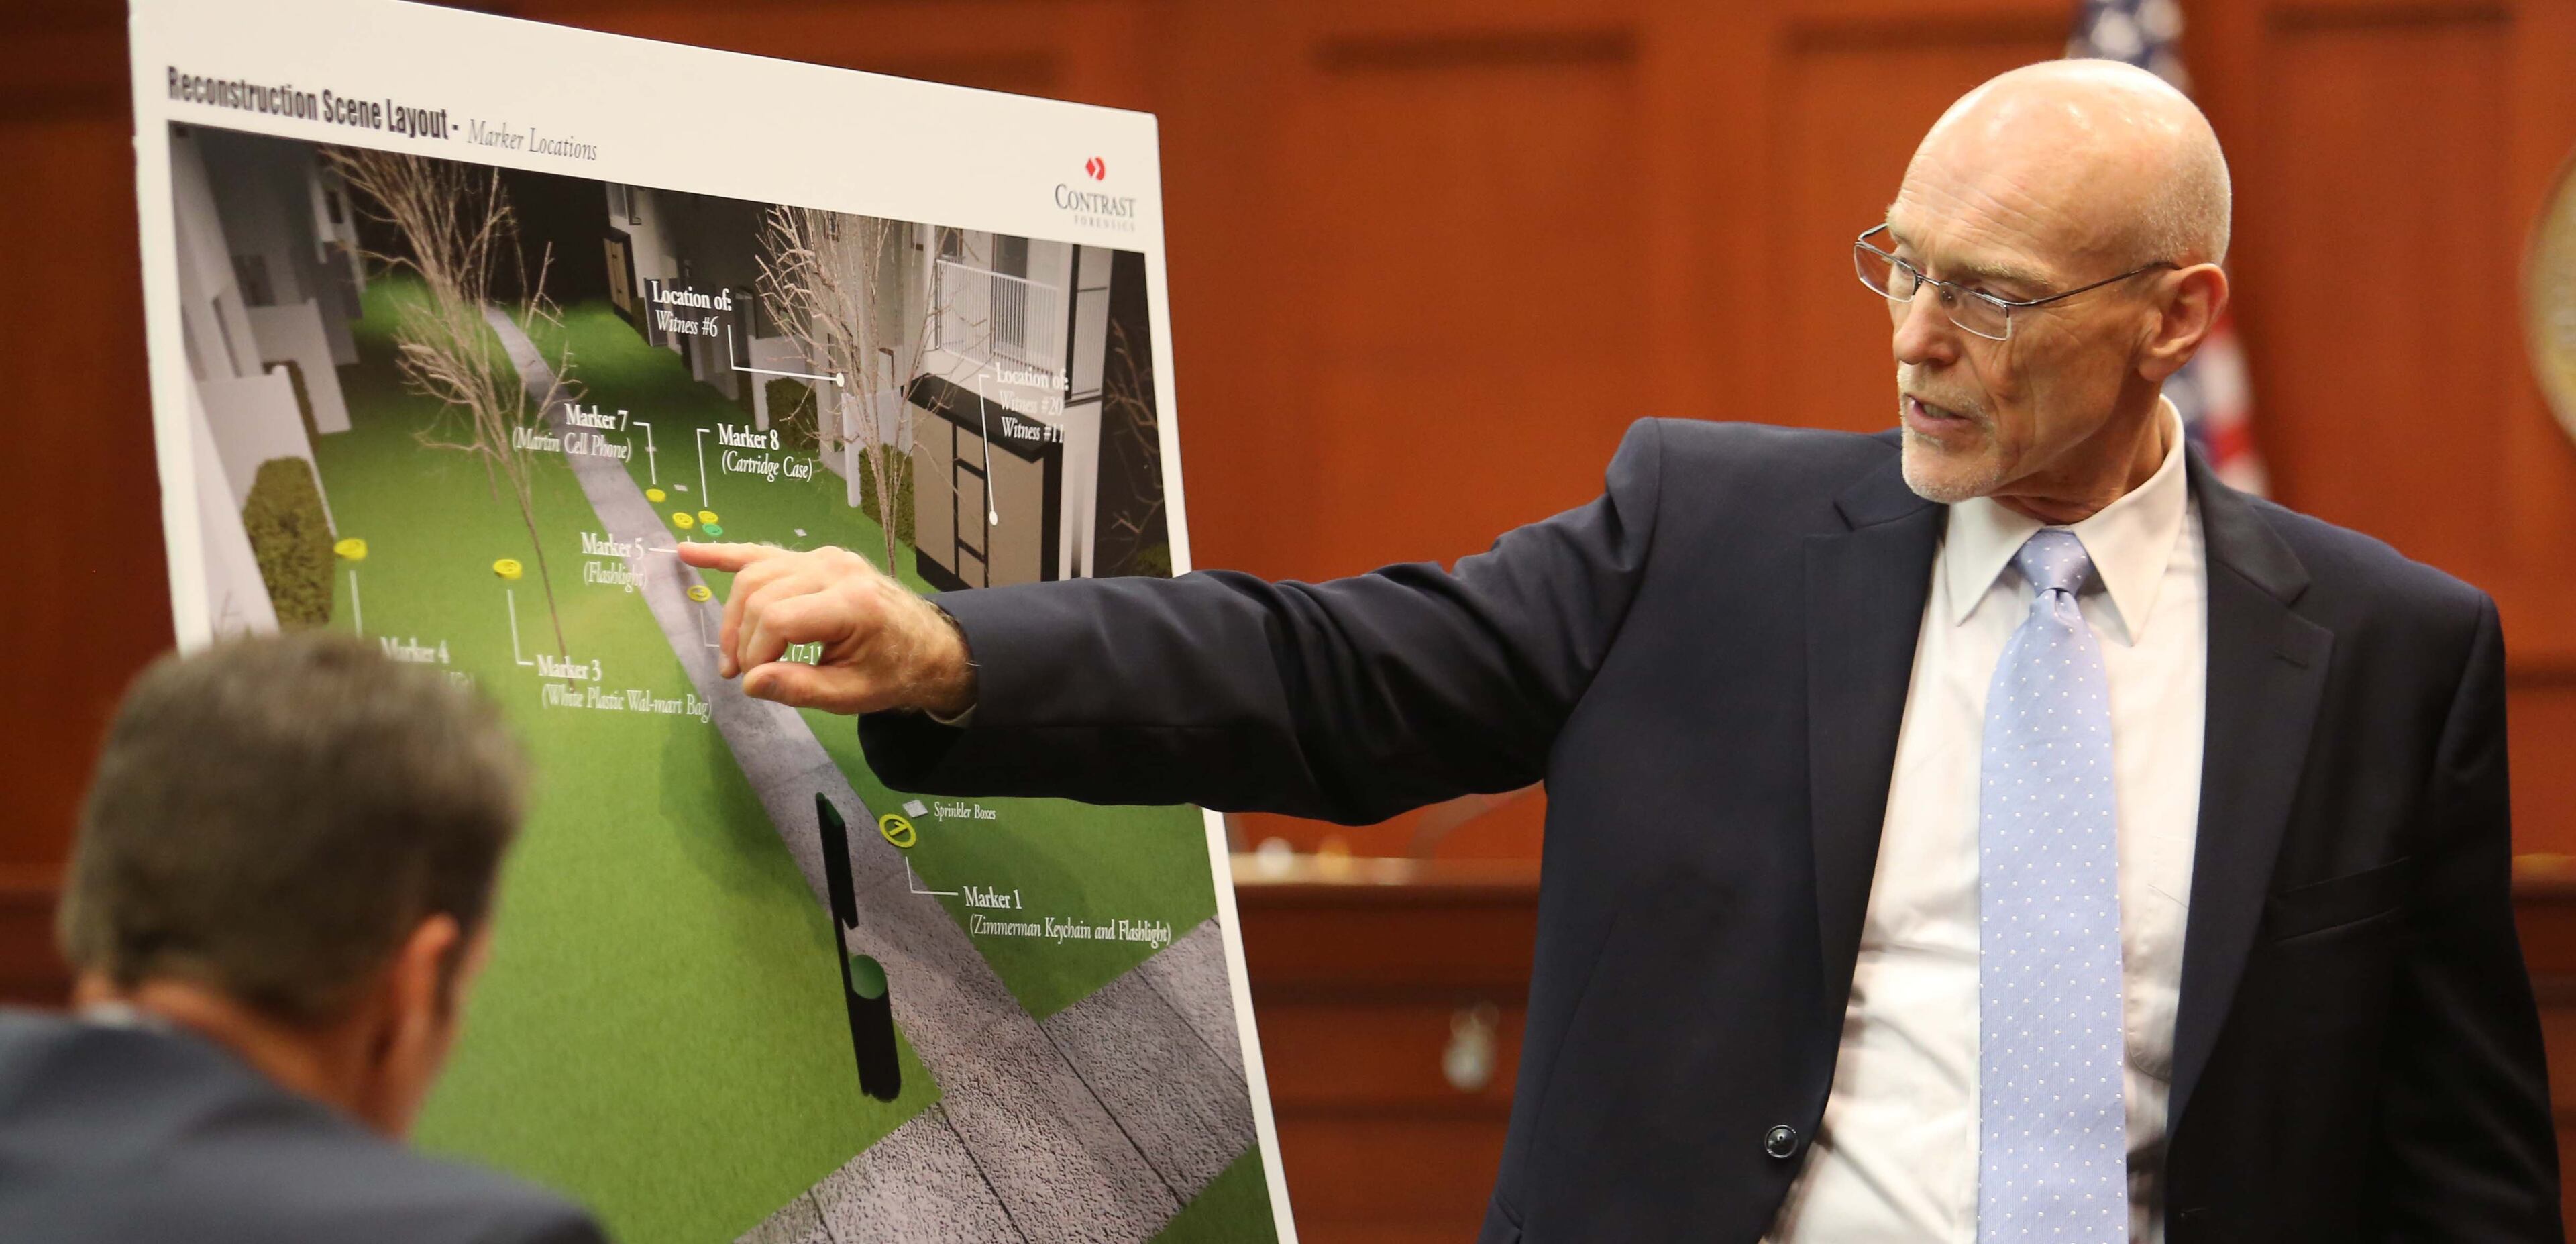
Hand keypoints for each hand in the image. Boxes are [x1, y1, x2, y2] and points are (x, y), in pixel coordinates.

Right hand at [673, 542, 974, 716]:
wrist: (927, 645)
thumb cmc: (892, 672)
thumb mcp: (853, 695)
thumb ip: (800, 688)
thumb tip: (749, 682)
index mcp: (852, 603)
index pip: (778, 618)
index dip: (756, 652)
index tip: (754, 680)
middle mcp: (836, 569)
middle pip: (761, 594)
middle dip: (742, 638)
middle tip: (741, 675)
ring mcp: (826, 557)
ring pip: (756, 575)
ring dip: (734, 613)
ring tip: (732, 653)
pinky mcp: (818, 558)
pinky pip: (764, 552)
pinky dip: (726, 553)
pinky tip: (689, 550)